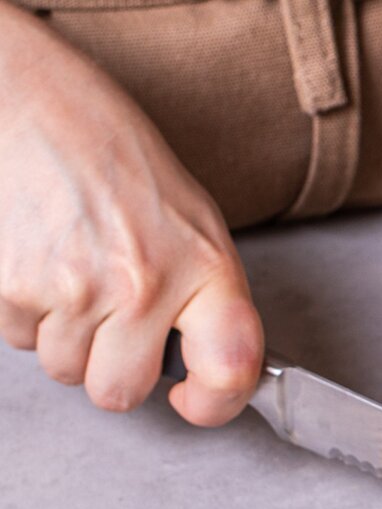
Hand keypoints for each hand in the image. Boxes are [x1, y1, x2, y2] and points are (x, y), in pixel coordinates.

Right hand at [0, 2, 261, 425]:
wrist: (33, 103)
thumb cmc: (116, 158)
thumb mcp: (193, 224)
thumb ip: (205, 300)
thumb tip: (211, 366)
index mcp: (204, 268)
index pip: (232, 371)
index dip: (214, 404)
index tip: (195, 400)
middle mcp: (144, 285)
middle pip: (120, 393)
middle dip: (113, 370)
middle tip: (115, 324)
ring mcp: (76, 289)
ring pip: (65, 370)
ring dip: (67, 338)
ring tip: (76, 277)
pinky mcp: (16, 285)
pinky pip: (19, 339)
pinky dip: (27, 314)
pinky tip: (43, 264)